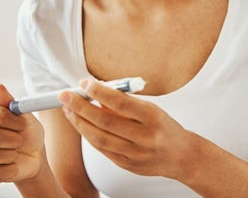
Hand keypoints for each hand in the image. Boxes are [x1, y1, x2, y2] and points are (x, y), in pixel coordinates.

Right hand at [0, 84, 45, 182]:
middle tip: (21, 139)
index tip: (23, 124)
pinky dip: (11, 168)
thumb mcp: (24, 115)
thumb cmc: (28, 132)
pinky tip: (14, 164)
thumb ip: (9, 101)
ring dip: (10, 153)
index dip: (13, 121)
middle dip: (13, 138)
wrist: (36, 156)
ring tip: (17, 152)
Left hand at [59, 78, 195, 178]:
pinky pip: (102, 149)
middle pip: (105, 121)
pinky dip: (89, 135)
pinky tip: (82, 125)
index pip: (121, 103)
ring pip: (100, 138)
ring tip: (69, 110)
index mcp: (152, 117)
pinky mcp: (127, 165)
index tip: (85, 83)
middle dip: (81, 107)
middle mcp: (144, 137)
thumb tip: (96, 94)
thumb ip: (125, 103)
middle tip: (66, 96)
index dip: (100, 92)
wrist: (181, 156)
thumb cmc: (164, 127)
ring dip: (80, 123)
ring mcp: (135, 154)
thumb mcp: (150, 109)